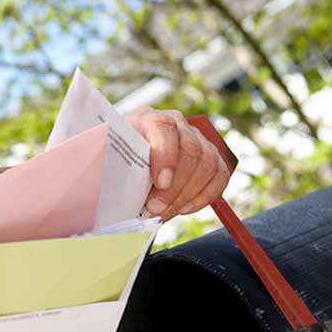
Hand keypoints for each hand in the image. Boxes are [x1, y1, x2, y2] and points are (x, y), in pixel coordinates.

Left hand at [126, 107, 230, 222]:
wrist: (129, 158)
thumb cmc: (118, 161)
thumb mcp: (111, 160)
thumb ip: (115, 169)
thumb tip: (120, 194)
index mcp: (148, 119)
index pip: (165, 130)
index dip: (166, 157)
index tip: (160, 183)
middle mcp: (177, 124)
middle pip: (191, 150)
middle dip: (176, 186)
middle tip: (157, 209)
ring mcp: (197, 138)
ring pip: (208, 164)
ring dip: (188, 195)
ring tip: (165, 212)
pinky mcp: (211, 156)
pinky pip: (220, 175)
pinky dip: (205, 196)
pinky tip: (184, 208)